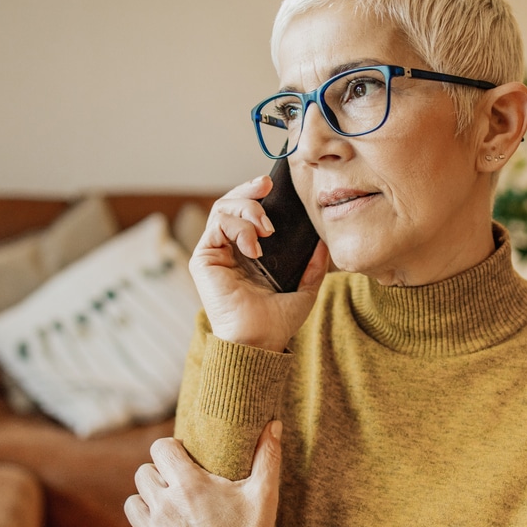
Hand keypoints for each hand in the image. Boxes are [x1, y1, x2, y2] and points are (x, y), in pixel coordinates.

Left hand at [123, 421, 282, 526]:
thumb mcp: (264, 494)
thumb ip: (267, 456)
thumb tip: (273, 423)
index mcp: (189, 485)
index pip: (160, 449)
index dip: (171, 450)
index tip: (182, 458)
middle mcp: (164, 507)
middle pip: (143, 474)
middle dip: (159, 476)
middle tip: (178, 487)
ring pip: (132, 505)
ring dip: (146, 505)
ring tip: (166, 512)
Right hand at [190, 174, 327, 351]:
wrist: (259, 341)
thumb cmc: (277, 322)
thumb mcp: (304, 289)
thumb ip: (314, 266)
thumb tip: (323, 242)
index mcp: (248, 254)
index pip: (246, 214)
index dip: (256, 195)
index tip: (273, 185)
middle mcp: (228, 251)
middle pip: (230, 204)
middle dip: (249, 190)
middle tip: (266, 186)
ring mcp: (214, 253)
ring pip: (222, 209)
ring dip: (247, 209)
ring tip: (267, 228)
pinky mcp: (203, 259)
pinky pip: (217, 225)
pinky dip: (239, 228)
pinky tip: (255, 247)